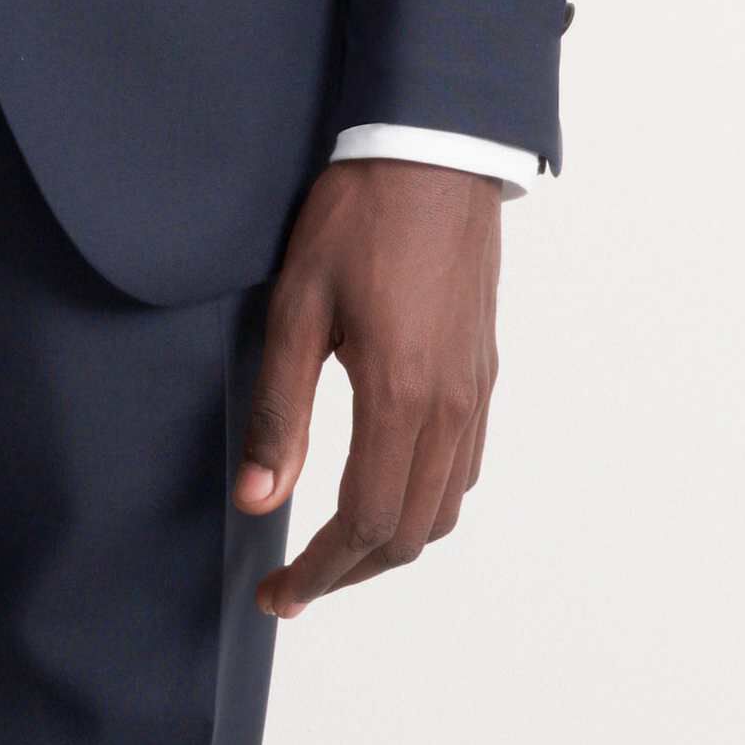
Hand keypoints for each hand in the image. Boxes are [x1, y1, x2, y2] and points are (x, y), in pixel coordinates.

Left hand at [235, 158, 501, 618]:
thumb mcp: (297, 306)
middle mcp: (451, 407)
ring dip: (392, 542)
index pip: (365, 524)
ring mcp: (475, 390)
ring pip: (445, 506)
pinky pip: (466, 465)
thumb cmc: (359, 216)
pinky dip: (427, 500)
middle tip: (297, 583)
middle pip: (410, 532)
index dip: (320, 571)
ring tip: (336, 546)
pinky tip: (387, 485)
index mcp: (401, 397)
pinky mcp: (483, 369)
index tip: (279, 592)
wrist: (433, 151)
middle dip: (351, 571)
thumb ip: (280, 410)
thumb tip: (260, 500)